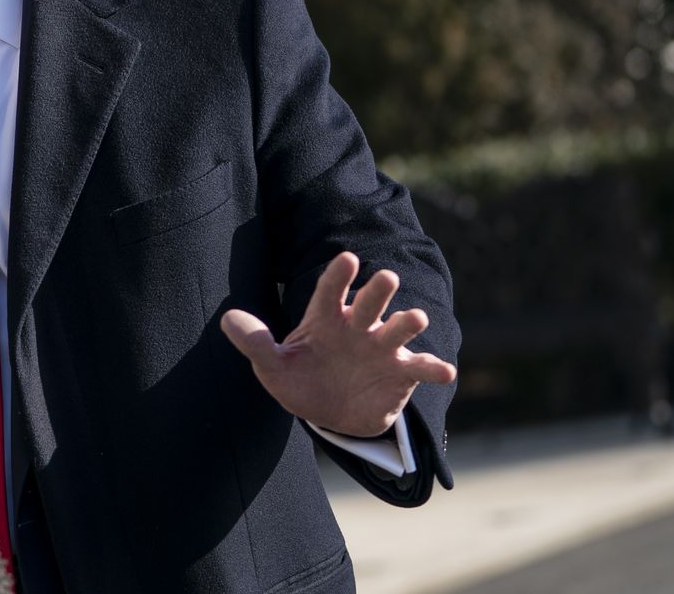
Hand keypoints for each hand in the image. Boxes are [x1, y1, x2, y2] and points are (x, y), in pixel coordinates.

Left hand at [221, 251, 456, 437]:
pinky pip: (420, 367)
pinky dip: (434, 368)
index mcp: (325, 318)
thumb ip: (255, 343)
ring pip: (398, 329)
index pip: (330, 291)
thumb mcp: (272, 367)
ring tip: (415, 320)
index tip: (347, 258)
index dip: (338, 276)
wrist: (330, 414)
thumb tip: (228, 318)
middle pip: (369, 302)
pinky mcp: (401, 373)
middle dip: (378, 290)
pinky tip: (446, 371)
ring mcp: (382, 348)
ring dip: (408, 323)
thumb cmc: (300, 380)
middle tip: (386, 278)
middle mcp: (357, 326)